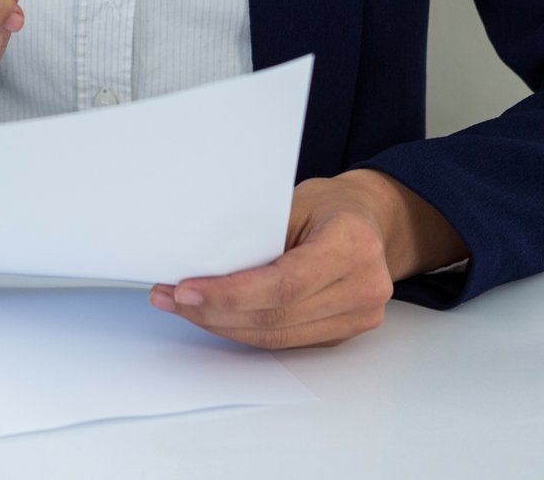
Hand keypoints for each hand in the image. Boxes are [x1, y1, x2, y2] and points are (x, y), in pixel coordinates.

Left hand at [149, 170, 465, 349]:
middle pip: (275, 318)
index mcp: (352, 245)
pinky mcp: (344, 333)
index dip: (231, 294)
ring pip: (276, 337)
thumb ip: (258, 235)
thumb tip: (201, 263)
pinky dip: (244, 330)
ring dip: (223, 325)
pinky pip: (285, 341)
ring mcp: (358, 317)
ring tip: (183, 307)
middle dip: (215, 312)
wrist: (371, 221)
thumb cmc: (330, 206)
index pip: (284, 284)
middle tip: (171, 298)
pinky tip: (215, 315)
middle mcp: (364, 287)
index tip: (186, 290)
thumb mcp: (294, 202)